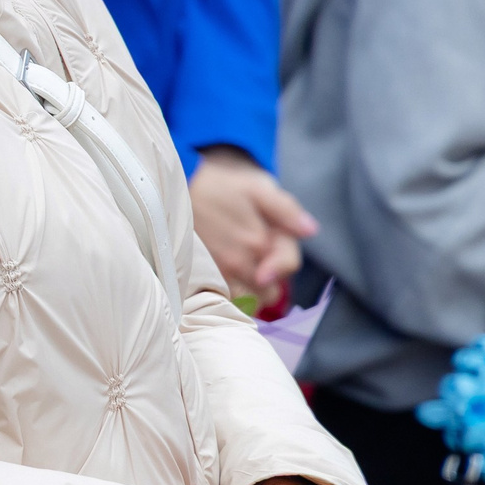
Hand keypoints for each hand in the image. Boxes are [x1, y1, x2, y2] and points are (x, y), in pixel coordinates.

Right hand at [188, 148, 317, 298]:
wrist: (174, 186)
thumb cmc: (218, 185)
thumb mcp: (257, 188)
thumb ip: (286, 210)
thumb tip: (311, 231)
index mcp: (260, 242)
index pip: (286, 269)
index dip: (282, 259)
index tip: (267, 245)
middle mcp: (241, 264)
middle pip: (268, 293)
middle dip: (266, 279)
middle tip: (250, 255)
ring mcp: (218, 274)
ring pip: (246, 299)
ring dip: (245, 288)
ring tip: (232, 262)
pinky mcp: (199, 278)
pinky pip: (222, 298)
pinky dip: (225, 290)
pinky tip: (218, 270)